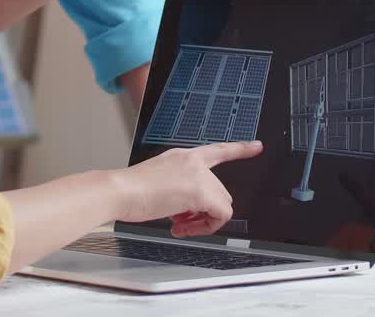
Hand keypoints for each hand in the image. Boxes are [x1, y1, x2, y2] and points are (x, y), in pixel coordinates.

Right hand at [108, 141, 262, 237]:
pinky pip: (220, 215)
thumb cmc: (129, 190)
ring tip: (180, 224)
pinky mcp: (200, 191)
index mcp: (181, 157)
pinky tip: (183, 227)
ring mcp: (198, 174)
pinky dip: (206, 227)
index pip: (217, 150)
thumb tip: (187, 210)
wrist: (119, 191)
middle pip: (220, 191)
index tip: (256, 146)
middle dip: (205, 210)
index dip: (240, 148)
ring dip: (203, 221)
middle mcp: (192, 162)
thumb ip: (178, 189)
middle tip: (182, 221)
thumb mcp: (158, 181)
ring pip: (221, 204)